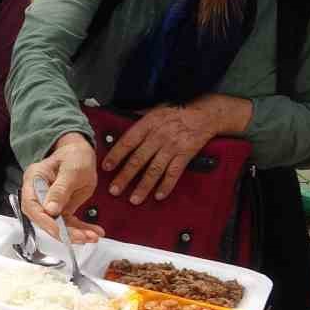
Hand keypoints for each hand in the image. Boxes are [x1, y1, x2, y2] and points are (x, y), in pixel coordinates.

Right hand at [21, 133, 101, 244]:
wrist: (81, 154)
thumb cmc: (74, 155)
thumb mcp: (71, 170)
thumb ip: (60, 190)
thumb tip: (50, 210)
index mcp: (34, 179)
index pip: (32, 205)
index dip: (44, 220)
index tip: (59, 230)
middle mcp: (37, 193)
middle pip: (44, 219)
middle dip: (64, 232)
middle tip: (83, 237)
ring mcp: (49, 203)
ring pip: (57, 224)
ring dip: (75, 233)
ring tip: (92, 236)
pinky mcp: (60, 209)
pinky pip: (69, 223)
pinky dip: (81, 229)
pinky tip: (94, 232)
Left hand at [102, 103, 222, 204]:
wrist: (204, 113)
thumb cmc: (177, 111)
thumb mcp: (154, 110)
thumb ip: (138, 119)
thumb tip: (119, 123)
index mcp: (148, 125)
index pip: (128, 142)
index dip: (116, 155)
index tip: (106, 167)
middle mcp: (158, 137)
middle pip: (138, 160)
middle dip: (125, 177)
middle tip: (114, 189)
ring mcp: (172, 147)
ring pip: (154, 170)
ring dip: (143, 186)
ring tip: (134, 199)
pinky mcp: (185, 155)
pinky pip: (174, 173)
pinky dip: (166, 185)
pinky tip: (158, 195)